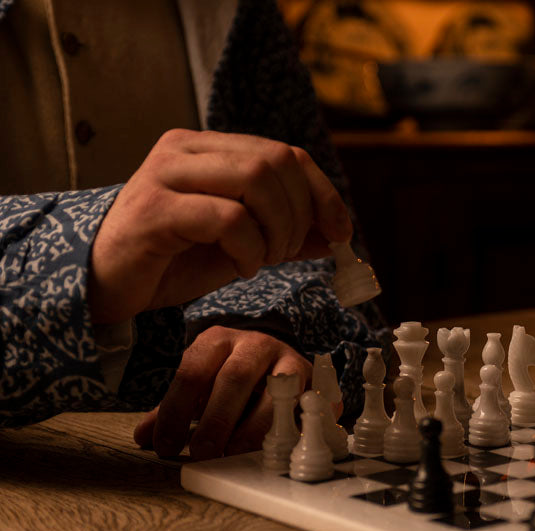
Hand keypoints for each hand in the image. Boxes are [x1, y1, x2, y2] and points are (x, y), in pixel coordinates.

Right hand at [89, 129, 351, 324]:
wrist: (104, 287)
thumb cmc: (172, 262)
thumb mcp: (242, 246)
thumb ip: (286, 234)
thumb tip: (337, 234)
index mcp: (209, 149)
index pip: (285, 153)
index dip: (322, 192)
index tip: (341, 233)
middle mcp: (186, 150)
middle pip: (275, 163)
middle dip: (299, 215)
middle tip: (287, 253)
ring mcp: (166, 175)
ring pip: (255, 181)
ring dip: (276, 230)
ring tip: (263, 260)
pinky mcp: (155, 210)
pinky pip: (228, 218)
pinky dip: (249, 249)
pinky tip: (239, 267)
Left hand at [133, 326, 314, 458]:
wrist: (278, 361)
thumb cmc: (231, 380)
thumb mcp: (199, 387)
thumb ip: (172, 410)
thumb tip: (143, 437)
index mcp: (218, 340)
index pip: (192, 372)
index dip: (175, 412)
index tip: (166, 446)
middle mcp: (255, 344)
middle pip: (234, 379)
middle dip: (216, 420)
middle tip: (201, 453)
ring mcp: (289, 359)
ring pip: (275, 390)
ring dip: (254, 427)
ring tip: (235, 454)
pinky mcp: (315, 380)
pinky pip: (309, 402)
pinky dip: (296, 425)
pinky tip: (279, 447)